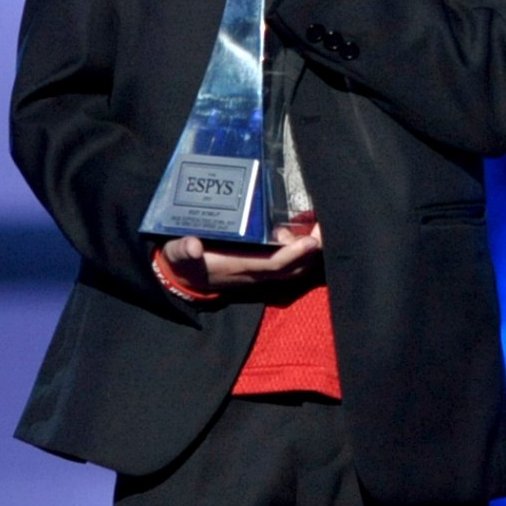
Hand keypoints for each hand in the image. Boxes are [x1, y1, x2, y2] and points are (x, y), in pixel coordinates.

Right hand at [159, 215, 322, 294]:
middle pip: (294, 269)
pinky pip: (290, 264)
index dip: (294, 255)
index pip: (274, 265)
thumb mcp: (179, 255)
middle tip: (326, 226)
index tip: (312, 241)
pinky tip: (306, 230)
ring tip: (316, 225)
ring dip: (310, 251)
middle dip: (313, 252)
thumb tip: (192, 246)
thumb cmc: (185, 263)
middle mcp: (256, 274)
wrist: (185, 279)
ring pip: (295, 268)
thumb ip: (183, 250)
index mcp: (239, 268)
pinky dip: (303, 251)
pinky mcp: (263, 269)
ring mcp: (261, 273)